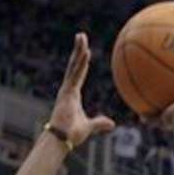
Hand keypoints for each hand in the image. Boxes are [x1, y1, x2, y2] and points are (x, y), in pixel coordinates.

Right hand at [48, 33, 115, 147]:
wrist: (61, 139)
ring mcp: (67, 89)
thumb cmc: (72, 134)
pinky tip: (86, 52)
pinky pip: (76, 75)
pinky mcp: (67, 92)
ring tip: (82, 36)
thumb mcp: (89, 127)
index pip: (78, 74)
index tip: (85, 51)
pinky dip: (80, 63)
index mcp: (73, 94)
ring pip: (74, 66)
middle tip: (81, 36)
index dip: (82, 62)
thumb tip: (112, 124)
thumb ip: (99, 123)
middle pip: (74, 65)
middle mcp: (68, 89)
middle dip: (77, 50)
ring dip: (78, 50)